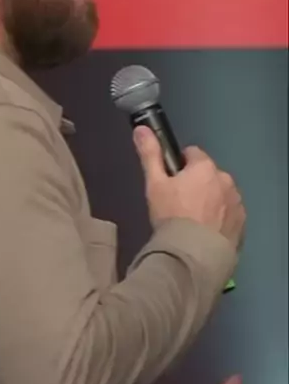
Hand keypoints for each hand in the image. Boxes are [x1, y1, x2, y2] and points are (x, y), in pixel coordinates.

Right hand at [133, 127, 245, 250]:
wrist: (193, 254)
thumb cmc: (172, 216)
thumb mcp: (155, 184)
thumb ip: (150, 154)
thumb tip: (141, 128)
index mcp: (205, 167)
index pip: (192, 154)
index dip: (180, 166)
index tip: (171, 182)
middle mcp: (226, 180)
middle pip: (208, 175)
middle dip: (197, 185)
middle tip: (180, 206)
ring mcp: (237, 203)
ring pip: (220, 195)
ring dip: (210, 201)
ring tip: (193, 222)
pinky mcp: (242, 224)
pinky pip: (229, 214)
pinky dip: (220, 219)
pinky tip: (205, 233)